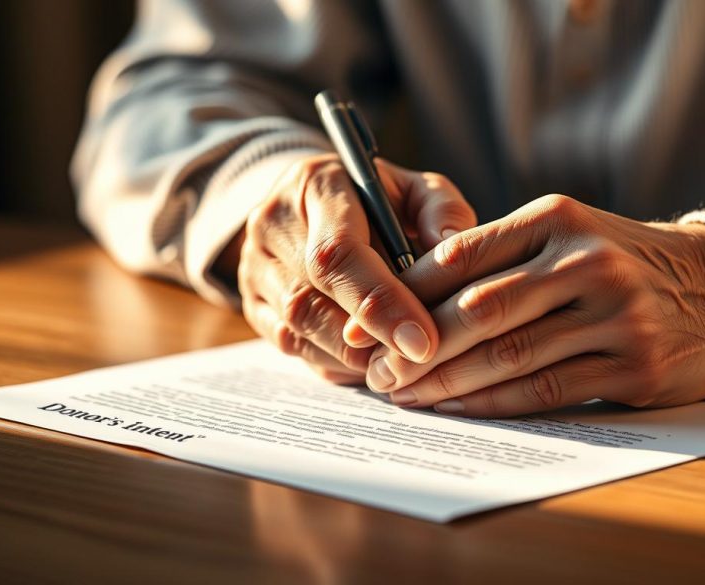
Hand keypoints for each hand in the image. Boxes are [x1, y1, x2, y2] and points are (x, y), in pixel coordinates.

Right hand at [238, 153, 475, 382]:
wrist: (320, 205)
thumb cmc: (382, 201)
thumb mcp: (417, 189)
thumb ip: (441, 209)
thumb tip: (451, 244)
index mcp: (314, 184)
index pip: (336, 253)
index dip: (379, 303)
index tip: (422, 340)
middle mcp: (271, 224)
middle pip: (311, 300)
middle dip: (369, 340)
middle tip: (417, 364)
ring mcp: (254, 267)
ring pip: (299, 331)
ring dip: (354, 357)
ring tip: (402, 364)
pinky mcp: (253, 305)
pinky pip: (293, 348)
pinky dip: (337, 364)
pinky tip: (372, 362)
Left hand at [364, 194, 704, 416]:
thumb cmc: (620, 263)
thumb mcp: (567, 236)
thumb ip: (500, 258)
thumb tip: (409, 296)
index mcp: (558, 220)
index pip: (462, 255)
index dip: (405, 295)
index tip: (366, 324)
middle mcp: (588, 261)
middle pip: (480, 310)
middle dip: (418, 347)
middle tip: (377, 372)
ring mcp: (616, 315)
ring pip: (510, 354)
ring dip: (447, 381)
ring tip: (406, 395)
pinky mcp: (635, 367)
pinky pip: (547, 390)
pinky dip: (494, 402)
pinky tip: (459, 407)